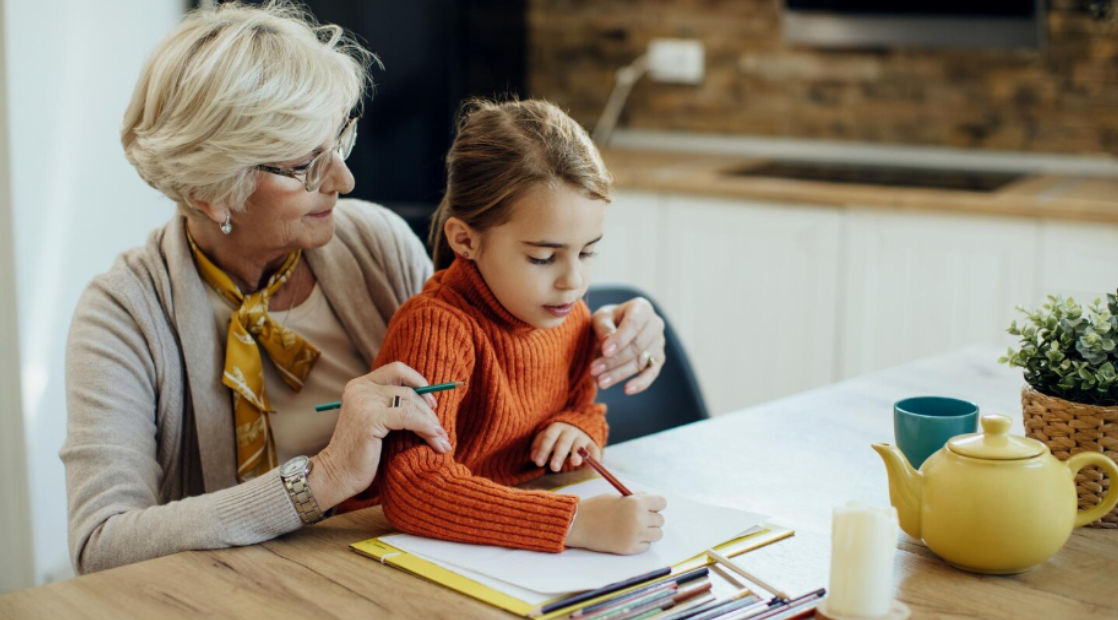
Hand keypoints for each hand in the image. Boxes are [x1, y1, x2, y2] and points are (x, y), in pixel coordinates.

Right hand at [311, 362, 450, 509]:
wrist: (337, 475)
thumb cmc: (360, 453)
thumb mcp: (376, 422)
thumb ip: (392, 406)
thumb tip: (431, 400)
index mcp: (360, 385)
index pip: (398, 369)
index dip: (419, 382)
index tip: (432, 404)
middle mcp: (360, 388)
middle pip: (408, 389)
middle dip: (429, 411)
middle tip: (442, 431)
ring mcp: (363, 402)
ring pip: (411, 403)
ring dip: (431, 423)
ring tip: (442, 441)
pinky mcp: (370, 418)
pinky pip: (408, 417)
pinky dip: (426, 428)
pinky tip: (435, 440)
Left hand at [531, 422, 599, 471]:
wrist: (578, 423)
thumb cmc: (558, 434)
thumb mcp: (547, 435)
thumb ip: (538, 445)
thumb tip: (533, 457)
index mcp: (556, 427)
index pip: (548, 437)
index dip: (543, 450)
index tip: (538, 463)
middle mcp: (570, 430)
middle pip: (563, 442)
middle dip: (559, 455)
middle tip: (554, 468)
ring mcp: (582, 436)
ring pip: (579, 445)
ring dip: (577, 454)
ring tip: (575, 463)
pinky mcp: (592, 442)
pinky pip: (594, 449)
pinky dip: (595, 457)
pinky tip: (592, 467)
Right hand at [565, 493, 666, 554]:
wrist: (579, 524)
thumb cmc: (597, 507)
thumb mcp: (618, 497)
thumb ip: (636, 499)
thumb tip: (652, 503)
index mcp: (637, 502)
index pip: (662, 503)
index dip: (655, 505)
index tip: (649, 507)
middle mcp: (639, 519)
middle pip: (660, 520)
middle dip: (651, 519)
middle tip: (637, 519)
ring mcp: (635, 535)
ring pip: (657, 534)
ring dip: (649, 532)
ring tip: (634, 529)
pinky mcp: (630, 548)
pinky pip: (646, 546)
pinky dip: (640, 542)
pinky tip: (627, 537)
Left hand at [590, 297, 665, 394]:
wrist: (617, 327)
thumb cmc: (608, 320)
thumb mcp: (601, 317)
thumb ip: (604, 328)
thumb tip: (607, 343)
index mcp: (642, 308)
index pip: (633, 324)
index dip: (619, 339)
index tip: (604, 350)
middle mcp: (655, 324)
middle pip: (636, 346)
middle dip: (614, 360)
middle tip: (593, 370)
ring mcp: (659, 343)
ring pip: (640, 361)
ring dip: (619, 374)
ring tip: (600, 382)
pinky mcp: (658, 359)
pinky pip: (652, 374)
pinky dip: (641, 383)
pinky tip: (627, 390)